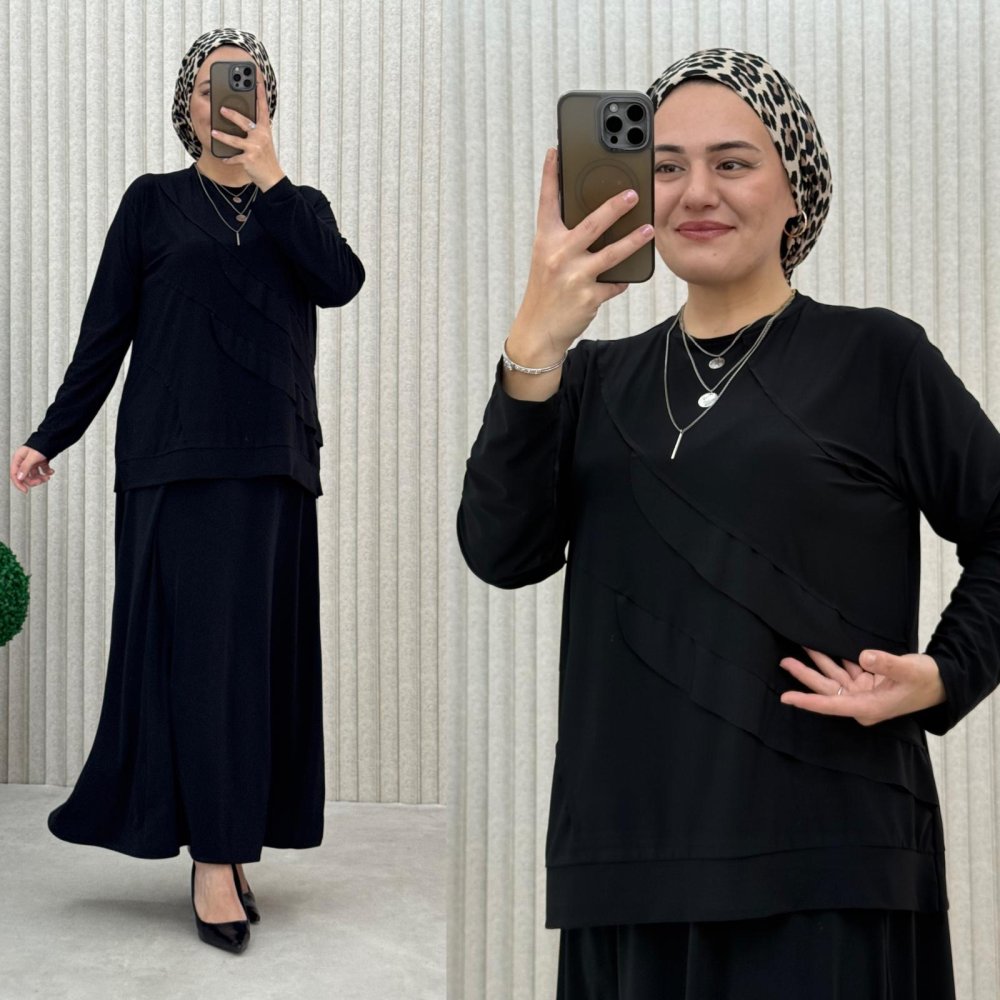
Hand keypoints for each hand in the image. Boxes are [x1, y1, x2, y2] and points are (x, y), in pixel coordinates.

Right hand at [10, 446, 52, 493]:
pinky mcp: (40, 461)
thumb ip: (25, 467)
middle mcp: (24, 461)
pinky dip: (47, 472)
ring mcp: (32, 462)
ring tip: (48, 476)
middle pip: (25, 476)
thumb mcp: (33, 457)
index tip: (25, 490)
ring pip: (34, 475)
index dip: (19, 484)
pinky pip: (42, 470)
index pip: (15, 475)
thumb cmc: (41, 444)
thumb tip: (19, 478)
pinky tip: (51, 471)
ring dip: (41, 477)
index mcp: (18, 459)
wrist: (52, 439)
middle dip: (34, 480)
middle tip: (42, 481)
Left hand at [212, 79, 284, 191]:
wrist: (272, 178)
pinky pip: (234, 157)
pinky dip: (228, 159)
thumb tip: (238, 119)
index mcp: (265, 129)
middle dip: (232, 115)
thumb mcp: (264, 141)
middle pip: (245, 122)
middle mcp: (261, 136)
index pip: (263, 108)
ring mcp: (255, 148)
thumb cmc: (265, 158)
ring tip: (213, 131)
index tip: (257, 80)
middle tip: (221, 109)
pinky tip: (224, 158)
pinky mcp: (249, 159)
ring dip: (222, 136)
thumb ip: (255, 129)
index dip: (260, 93)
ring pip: (235, 140)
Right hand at [506, 147, 654, 367]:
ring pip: (611, 254)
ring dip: (633, 241)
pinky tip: (625, 278)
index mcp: (545, 241)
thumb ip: (565, 239)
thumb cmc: (546, 291)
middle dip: (614, 207)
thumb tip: (597, 219)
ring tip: (648, 229)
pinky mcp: (588, 297)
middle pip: (591, 224)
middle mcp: (558, 255)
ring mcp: (574, 277)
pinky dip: (621, 280)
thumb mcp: (547, 260)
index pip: (547, 202)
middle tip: (633, 193)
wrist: (538, 330)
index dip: (551, 175)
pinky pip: (614, 283)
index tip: (556, 151)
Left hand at [779, 646, 945, 725]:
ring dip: (818, 662)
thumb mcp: (908, 670)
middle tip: (783, 661)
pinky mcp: (866, 682)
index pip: (831, 705)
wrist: (942, 682)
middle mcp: (861, 702)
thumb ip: (885, 663)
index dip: (807, 701)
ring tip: (799, 646)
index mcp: (868, 707)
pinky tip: (822, 646)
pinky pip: (845, 669)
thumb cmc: (926, 680)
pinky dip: (835, 658)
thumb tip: (864, 656)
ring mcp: (863, 692)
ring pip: (833, 677)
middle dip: (805, 676)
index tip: (786, 698)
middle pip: (827, 689)